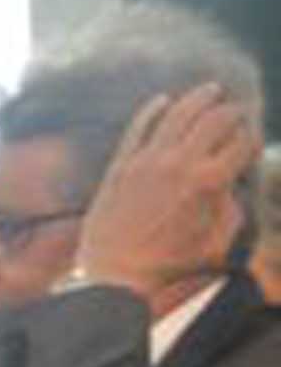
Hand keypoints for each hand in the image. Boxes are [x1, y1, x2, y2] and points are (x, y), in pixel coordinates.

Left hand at [75, 83, 257, 304]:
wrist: (114, 277)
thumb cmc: (168, 267)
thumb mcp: (216, 244)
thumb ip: (232, 209)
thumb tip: (234, 184)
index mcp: (209, 182)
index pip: (244, 143)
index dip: (253, 139)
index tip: (251, 141)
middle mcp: (180, 163)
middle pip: (216, 118)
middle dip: (233, 111)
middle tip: (237, 111)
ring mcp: (147, 161)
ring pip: (179, 113)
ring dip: (200, 97)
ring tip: (211, 90)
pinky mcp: (121, 166)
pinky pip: (138, 127)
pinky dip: (152, 109)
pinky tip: (163, 100)